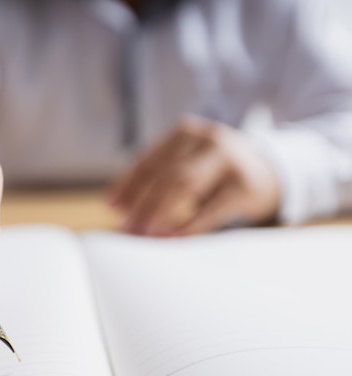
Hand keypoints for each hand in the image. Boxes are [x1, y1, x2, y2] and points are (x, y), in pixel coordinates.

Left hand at [109, 115, 280, 235]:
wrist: (269, 172)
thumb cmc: (213, 172)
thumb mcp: (189, 163)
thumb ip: (160, 179)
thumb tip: (121, 211)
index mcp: (186, 132)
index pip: (149, 159)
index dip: (128, 184)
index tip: (111, 207)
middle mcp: (208, 140)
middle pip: (167, 173)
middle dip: (143, 202)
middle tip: (127, 227)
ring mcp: (229, 160)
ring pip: (186, 185)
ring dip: (161, 212)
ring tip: (144, 233)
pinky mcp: (245, 186)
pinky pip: (213, 208)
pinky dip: (191, 223)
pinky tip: (174, 237)